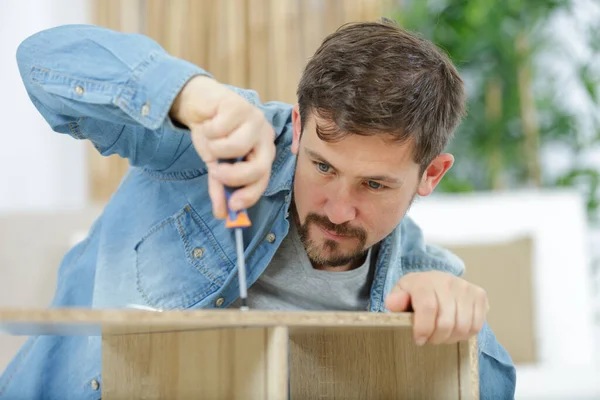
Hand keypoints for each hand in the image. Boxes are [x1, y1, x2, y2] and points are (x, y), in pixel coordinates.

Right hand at [170, 75, 275, 217]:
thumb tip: (222, 215)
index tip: (233, 207)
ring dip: (215, 148)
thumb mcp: (215, 166)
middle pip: (258, 166)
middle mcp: (265, 136)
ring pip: (236, 147)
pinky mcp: (239, 105)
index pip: (263, 179)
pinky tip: (208, 123)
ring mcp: (255, 119)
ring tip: (210, 140)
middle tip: (216, 172)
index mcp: (263, 152)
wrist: (199, 105)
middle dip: (234, 176)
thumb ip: (220, 188)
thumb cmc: (213, 136)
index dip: (250, 195)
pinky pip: (220, 128)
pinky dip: (207, 130)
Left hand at [384, 271, 488, 345]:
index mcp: (424, 281)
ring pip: (463, 326)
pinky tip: (455, 329)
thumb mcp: (401, 294)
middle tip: (430, 339)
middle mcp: (447, 281)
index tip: (419, 340)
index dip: (423, 328)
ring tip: (442, 335)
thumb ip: (395, 300)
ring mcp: (466, 288)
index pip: (428, 307)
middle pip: (446, 321)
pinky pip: (476, 325)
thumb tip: (393, 304)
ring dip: (451, 338)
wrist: (437, 282)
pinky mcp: (480, 295)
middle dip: (437, 337)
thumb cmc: (416, 292)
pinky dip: (465, 334)